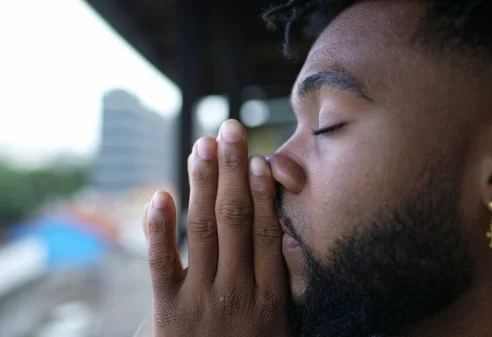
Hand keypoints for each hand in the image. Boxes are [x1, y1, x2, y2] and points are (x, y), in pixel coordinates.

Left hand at [143, 120, 289, 336]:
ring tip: (203, 145)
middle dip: (232, 170)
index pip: (266, 232)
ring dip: (203, 183)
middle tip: (229, 130)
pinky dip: (158, 227)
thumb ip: (285, 284)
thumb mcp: (284, 326)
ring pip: (202, 230)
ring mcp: (200, 299)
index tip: (258, 159)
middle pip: (235, 219)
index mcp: (270, 296)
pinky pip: (161, 263)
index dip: (262, 192)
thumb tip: (286, 238)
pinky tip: (159, 194)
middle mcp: (236, 291)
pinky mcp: (168, 310)